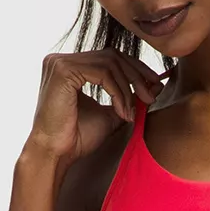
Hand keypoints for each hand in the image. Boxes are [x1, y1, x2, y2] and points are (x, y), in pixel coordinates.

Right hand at [26, 48, 165, 172]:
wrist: (55, 154)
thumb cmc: (77, 139)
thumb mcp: (108, 115)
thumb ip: (125, 98)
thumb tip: (154, 85)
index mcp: (69, 67)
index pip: (109, 57)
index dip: (135, 69)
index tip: (154, 85)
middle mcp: (61, 60)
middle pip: (112, 56)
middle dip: (136, 75)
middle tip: (151, 96)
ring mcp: (60, 62)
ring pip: (110, 64)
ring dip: (127, 88)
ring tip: (131, 112)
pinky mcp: (63, 71)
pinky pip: (102, 73)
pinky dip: (117, 92)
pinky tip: (122, 112)